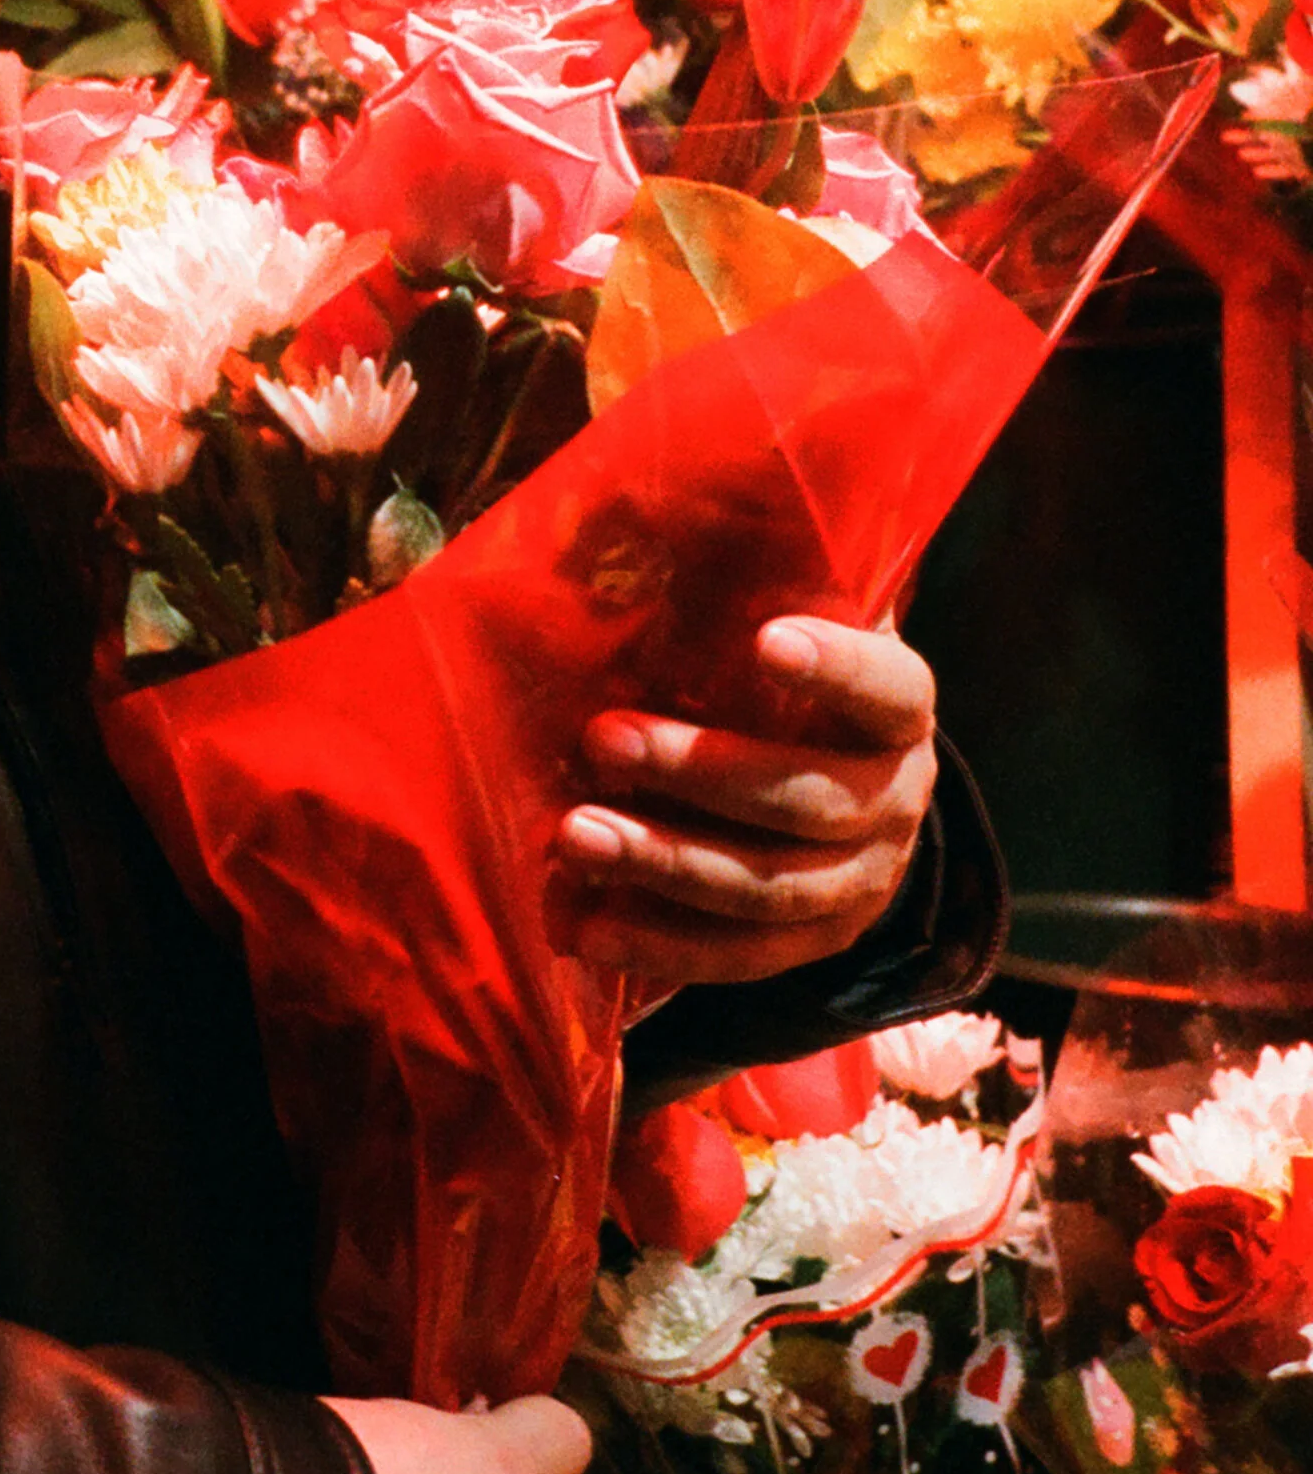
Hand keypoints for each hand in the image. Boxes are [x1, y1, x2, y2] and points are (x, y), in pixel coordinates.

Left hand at [555, 615, 936, 984]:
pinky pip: (741, 959)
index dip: (836, 668)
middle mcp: (898, 800)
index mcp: (900, 709)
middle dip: (700, 772)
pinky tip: (586, 930)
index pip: (885, 689)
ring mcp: (863, 883)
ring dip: (666, 863)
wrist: (847, 783)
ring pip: (769, 889)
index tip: (766, 640)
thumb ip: (741, 581)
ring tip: (573, 837)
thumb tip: (614, 514)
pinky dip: (661, 946)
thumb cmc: (782, 683)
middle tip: (602, 738)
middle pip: (808, 800)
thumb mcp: (785, 622)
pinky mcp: (816, 944)